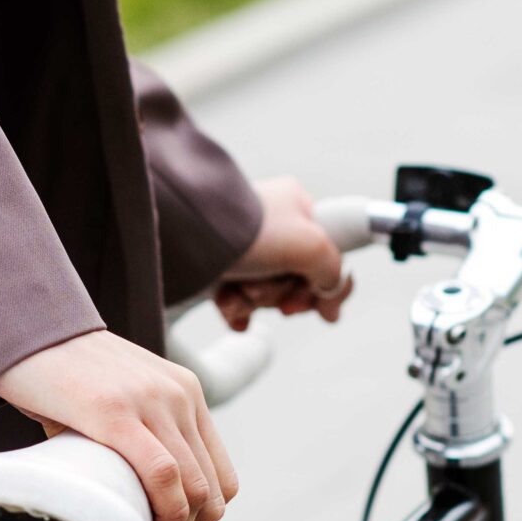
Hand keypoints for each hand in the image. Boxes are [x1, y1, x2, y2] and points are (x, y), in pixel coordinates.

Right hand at [0, 330, 237, 520]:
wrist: (22, 329)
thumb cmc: (60, 373)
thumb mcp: (117, 398)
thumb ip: (135, 435)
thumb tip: (128, 492)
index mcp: (185, 392)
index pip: (220, 474)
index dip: (204, 518)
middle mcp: (179, 395)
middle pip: (212, 489)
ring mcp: (152, 402)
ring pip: (192, 489)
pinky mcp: (117, 413)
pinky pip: (161, 476)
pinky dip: (159, 517)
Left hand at [212, 176, 353, 331]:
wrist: (187, 236)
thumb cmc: (250, 232)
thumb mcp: (310, 245)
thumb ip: (334, 269)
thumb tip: (330, 291)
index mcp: (297, 207)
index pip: (330, 252)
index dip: (330, 287)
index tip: (325, 312)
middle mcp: (273, 226)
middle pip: (298, 278)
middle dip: (286, 294)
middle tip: (281, 300)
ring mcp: (246, 249)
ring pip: (267, 292)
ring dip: (258, 299)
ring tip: (244, 289)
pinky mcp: (220, 270)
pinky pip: (239, 300)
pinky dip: (235, 307)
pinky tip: (229, 303)